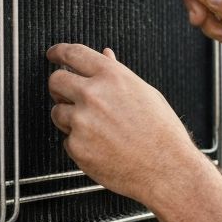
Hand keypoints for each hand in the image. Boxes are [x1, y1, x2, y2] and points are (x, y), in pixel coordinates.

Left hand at [46, 43, 204, 205]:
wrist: (167, 169)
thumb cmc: (162, 133)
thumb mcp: (145, 93)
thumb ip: (118, 73)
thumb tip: (105, 55)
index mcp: (112, 77)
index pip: (73, 53)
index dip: (59, 52)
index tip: (54, 54)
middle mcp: (93, 95)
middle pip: (56, 80)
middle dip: (59, 86)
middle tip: (67, 94)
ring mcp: (82, 121)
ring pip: (57, 111)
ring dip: (69, 117)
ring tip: (98, 128)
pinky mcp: (76, 146)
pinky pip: (67, 139)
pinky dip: (79, 143)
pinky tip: (102, 146)